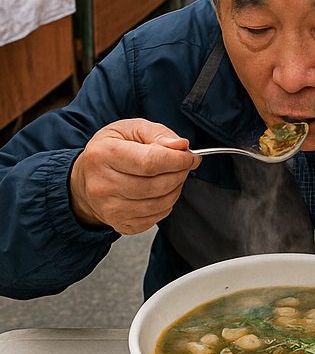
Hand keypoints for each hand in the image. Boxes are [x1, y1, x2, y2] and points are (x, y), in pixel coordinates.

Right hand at [69, 119, 200, 235]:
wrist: (84, 179)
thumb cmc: (109, 150)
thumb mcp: (129, 129)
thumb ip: (157, 133)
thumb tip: (180, 146)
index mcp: (104, 155)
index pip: (151, 162)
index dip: (178, 160)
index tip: (191, 157)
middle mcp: (103, 185)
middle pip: (157, 185)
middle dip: (180, 174)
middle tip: (183, 165)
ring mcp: (110, 208)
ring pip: (160, 203)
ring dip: (176, 189)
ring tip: (172, 176)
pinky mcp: (120, 223)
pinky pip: (156, 217)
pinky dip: (166, 204)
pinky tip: (160, 192)